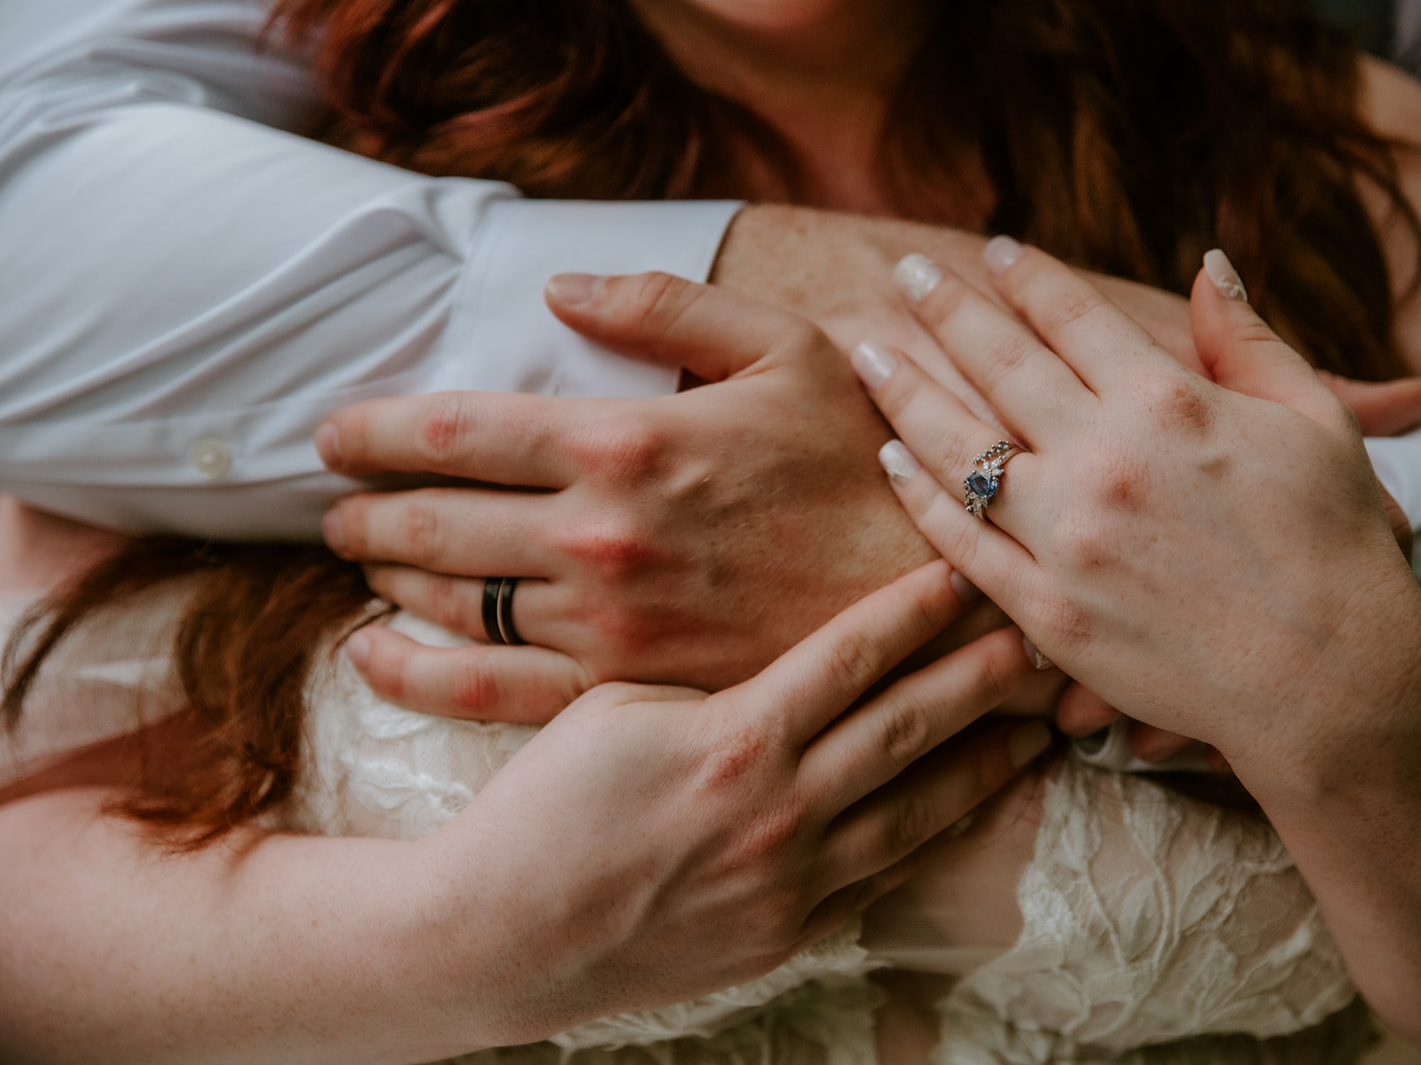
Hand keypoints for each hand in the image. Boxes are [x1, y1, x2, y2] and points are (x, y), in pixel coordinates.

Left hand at [318, 273, 935, 715]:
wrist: (935, 598)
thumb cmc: (862, 463)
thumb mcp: (786, 348)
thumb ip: (665, 306)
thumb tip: (557, 288)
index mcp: (625, 440)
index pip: (454, 429)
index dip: (375, 429)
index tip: (336, 434)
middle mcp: (596, 535)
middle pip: (431, 519)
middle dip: (365, 508)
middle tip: (336, 506)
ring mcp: (605, 623)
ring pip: (452, 598)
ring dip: (387, 576)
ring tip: (365, 561)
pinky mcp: (625, 690)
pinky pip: (490, 690)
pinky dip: (415, 675)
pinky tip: (374, 657)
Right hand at [423, 561, 1050, 1040]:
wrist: (501, 935)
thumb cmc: (544, 807)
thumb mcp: (614, 708)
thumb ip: (711, 681)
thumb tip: (783, 661)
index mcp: (734, 739)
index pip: (851, 656)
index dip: (915, 609)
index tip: (966, 572)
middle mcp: (779, 810)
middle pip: (908, 727)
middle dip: (983, 676)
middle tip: (1044, 636)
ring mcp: (792, 880)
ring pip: (919, 810)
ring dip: (986, 762)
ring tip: (1040, 725)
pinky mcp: (789, 933)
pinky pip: (886, 876)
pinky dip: (939, 836)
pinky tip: (975, 805)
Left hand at [854, 239, 1420, 766]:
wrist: (1327, 677)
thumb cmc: (1334, 544)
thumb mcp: (1312, 421)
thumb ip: (1249, 339)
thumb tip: (1207, 263)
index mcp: (1167, 401)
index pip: (1072, 315)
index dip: (1026, 276)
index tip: (994, 250)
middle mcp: (1103, 458)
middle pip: (998, 363)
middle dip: (944, 307)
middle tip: (904, 273)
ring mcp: (1066, 537)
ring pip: (957, 449)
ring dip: (904, 392)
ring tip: (870, 353)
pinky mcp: (1046, 609)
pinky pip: (960, 542)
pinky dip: (919, 496)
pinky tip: (891, 460)